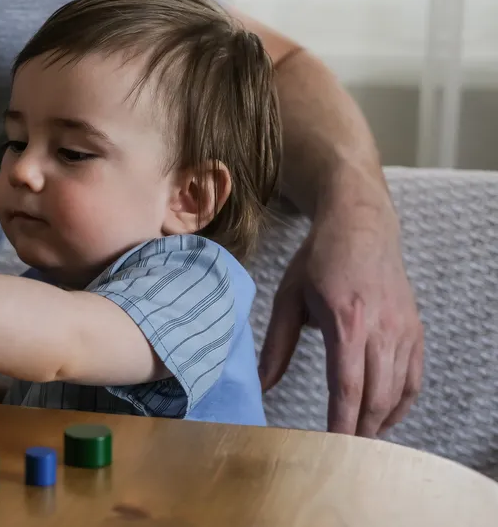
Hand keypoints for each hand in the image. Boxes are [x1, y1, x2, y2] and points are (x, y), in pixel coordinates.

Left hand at [259, 185, 423, 436]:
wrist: (361, 225)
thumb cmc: (320, 260)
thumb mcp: (288, 296)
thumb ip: (277, 343)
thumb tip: (263, 383)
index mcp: (346, 320)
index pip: (347, 385)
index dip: (341, 421)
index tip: (331, 445)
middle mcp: (380, 329)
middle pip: (376, 396)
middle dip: (360, 429)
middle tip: (341, 452)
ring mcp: (403, 330)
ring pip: (397, 391)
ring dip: (379, 421)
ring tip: (358, 440)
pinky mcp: (414, 330)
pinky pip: (413, 377)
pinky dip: (401, 403)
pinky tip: (383, 416)